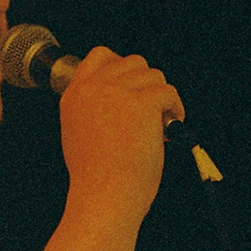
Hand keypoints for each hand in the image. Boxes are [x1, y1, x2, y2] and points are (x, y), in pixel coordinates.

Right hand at [58, 48, 185, 224]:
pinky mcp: (141, 101)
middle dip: (146, 84)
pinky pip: (168, 91)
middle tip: (151, 111)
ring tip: (162, 122)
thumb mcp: (77, 133)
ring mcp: (117, 92)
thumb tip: (120, 97)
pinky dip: (175, 108)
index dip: (123, 66)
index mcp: (75, 95)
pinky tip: (170, 127)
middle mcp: (93, 88)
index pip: (100, 56)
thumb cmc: (96, 177)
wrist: (104, 195)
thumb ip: (91, 108)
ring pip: (154, 75)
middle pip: (133, 62)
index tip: (134, 85)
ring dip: (162, 97)